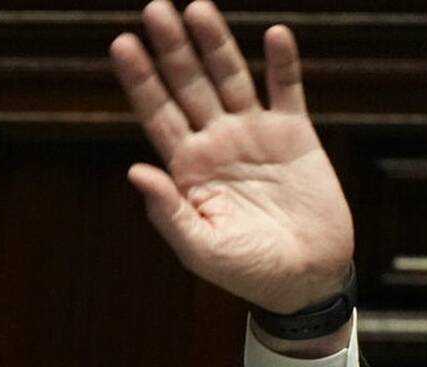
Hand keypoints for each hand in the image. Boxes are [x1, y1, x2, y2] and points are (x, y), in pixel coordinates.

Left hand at [111, 0, 352, 314]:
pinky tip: (273, 34)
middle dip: (171, 48)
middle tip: (154, 8)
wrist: (304, 279)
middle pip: (188, 85)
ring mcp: (254, 134)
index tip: (122, 44)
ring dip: (215, 43)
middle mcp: (215, 142)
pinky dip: (283, 63)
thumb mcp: (200, 247)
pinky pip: (288, 90)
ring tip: (197, 7)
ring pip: (230, 77)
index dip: (139, 80)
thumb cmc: (246, 271)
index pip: (156, 114)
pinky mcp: (295, 135)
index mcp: (186, 168)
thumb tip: (135, 169)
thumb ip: (167, 210)